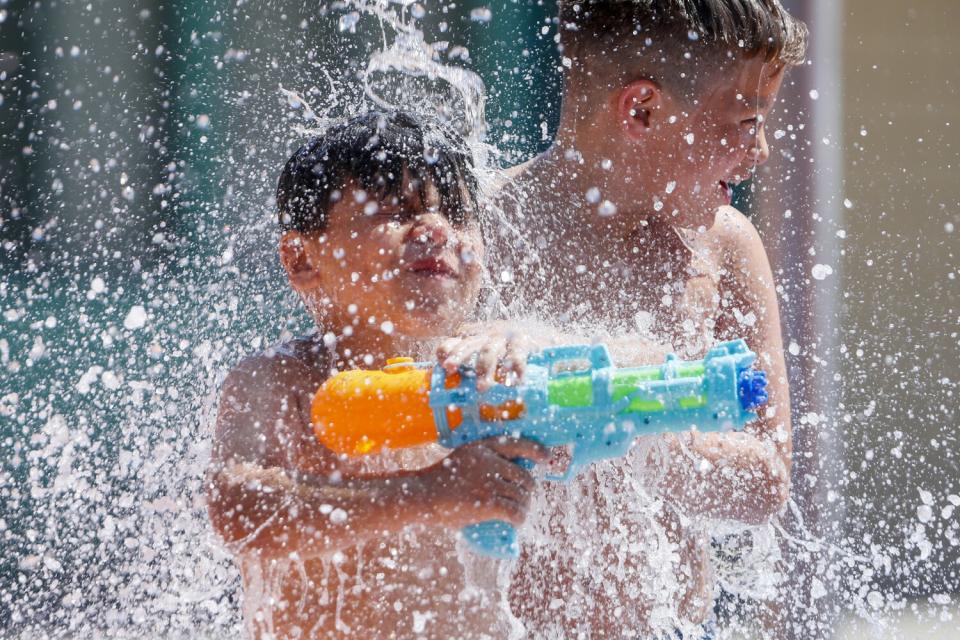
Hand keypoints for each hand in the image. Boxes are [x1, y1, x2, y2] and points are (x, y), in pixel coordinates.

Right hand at [417, 437, 549, 527]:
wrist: (422, 495)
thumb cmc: (441, 480)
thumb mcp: (463, 459)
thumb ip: (483, 462)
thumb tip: (511, 473)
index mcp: (482, 447)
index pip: (517, 444)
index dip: (536, 450)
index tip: (546, 457)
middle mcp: (488, 461)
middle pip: (524, 476)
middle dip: (528, 490)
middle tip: (523, 498)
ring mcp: (489, 482)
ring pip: (521, 496)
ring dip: (524, 506)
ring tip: (520, 512)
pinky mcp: (488, 502)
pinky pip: (514, 511)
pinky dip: (519, 518)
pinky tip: (517, 521)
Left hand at [437, 322, 542, 390]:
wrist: (548, 339)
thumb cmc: (513, 352)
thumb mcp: (492, 354)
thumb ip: (476, 370)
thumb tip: (454, 400)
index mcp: (477, 337)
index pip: (454, 340)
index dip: (446, 350)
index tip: (442, 365)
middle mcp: (488, 334)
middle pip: (468, 344)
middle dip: (458, 356)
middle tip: (449, 369)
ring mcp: (506, 336)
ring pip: (489, 350)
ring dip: (483, 369)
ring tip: (481, 388)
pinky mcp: (525, 341)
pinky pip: (518, 354)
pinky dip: (516, 367)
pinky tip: (515, 382)